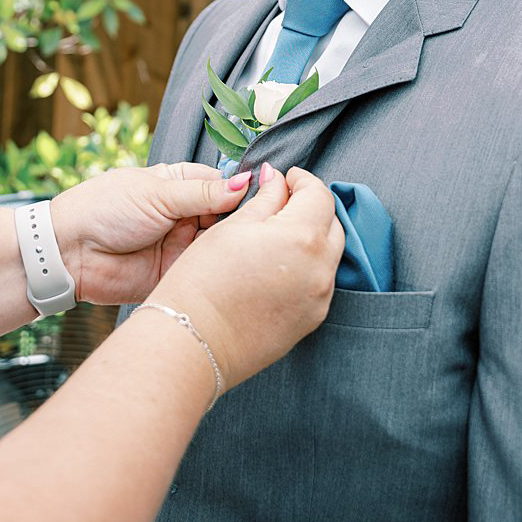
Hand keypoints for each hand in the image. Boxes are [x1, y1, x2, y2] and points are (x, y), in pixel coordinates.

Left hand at [51, 163, 255, 306]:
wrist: (67, 254)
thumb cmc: (104, 210)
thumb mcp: (158, 194)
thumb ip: (204, 193)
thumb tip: (246, 182)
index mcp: (181, 185)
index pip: (225, 183)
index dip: (245, 188)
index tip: (272, 192)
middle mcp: (186, 215)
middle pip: (230, 214)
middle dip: (245, 217)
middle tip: (264, 220)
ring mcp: (184, 245)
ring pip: (223, 242)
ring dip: (236, 243)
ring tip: (254, 242)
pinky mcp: (178, 273)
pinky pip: (208, 270)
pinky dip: (222, 268)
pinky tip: (239, 265)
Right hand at [148, 165, 342, 390]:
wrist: (191, 343)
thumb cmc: (201, 282)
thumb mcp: (231, 228)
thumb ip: (265, 199)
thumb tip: (277, 178)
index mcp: (302, 237)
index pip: (319, 195)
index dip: (302, 180)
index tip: (287, 178)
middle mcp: (320, 268)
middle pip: (331, 224)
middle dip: (311, 208)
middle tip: (284, 202)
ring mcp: (320, 297)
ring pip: (329, 254)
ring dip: (312, 238)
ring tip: (279, 236)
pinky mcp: (312, 319)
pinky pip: (320, 283)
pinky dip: (308, 268)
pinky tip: (279, 267)